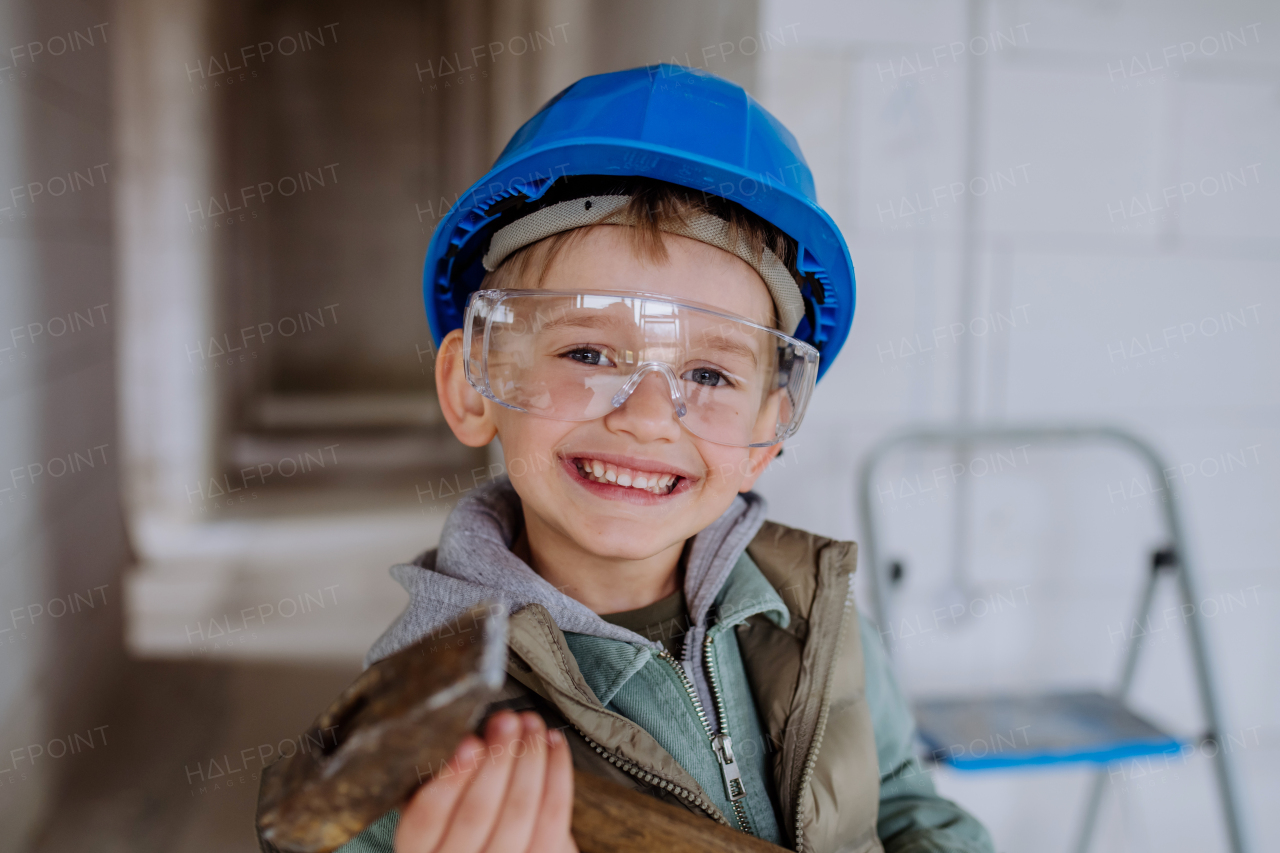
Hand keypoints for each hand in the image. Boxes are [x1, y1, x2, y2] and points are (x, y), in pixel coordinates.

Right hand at [395, 710, 577, 852]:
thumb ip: (443, 780)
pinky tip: (554, 745)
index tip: (469, 742)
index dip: (450, 778)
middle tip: (507, 720)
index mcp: (420, 849)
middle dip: (497, 757)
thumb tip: (470, 740)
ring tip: (532, 726)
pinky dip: (557, 776)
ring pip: (518, 813)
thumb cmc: (459, 819)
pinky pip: (553, 819)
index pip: (426, 818)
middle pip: (478, 812)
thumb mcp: (436, 806)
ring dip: (530, 760)